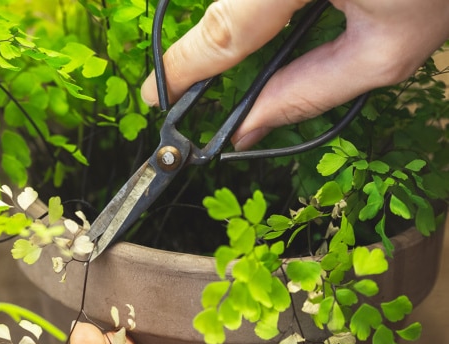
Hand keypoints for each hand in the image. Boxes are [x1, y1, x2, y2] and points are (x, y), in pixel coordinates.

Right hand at [141, 0, 448, 149]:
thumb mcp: (389, 51)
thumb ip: (306, 93)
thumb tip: (246, 130)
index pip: (228, 26)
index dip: (184, 67)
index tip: (154, 95)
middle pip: (229, 1)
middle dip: (224, 36)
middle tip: (210, 73)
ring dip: (246, 13)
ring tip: (277, 33)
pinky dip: (258, 4)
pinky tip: (286, 13)